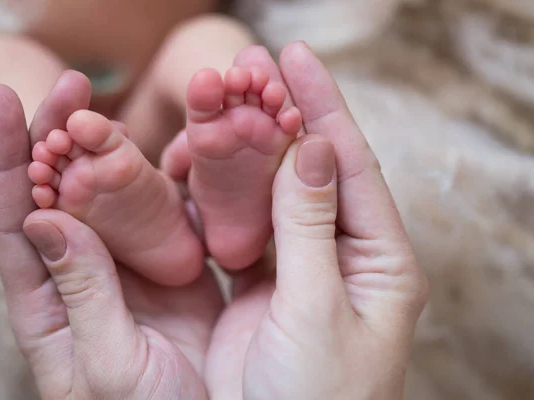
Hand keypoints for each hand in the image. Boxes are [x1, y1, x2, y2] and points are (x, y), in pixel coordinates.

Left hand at [0, 76, 221, 398]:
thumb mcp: (107, 364)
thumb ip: (81, 294)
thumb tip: (47, 220)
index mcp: (48, 300)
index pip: (15, 217)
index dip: (8, 158)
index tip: (7, 101)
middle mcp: (83, 272)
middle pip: (60, 191)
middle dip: (57, 135)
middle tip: (70, 85)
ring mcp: (129, 263)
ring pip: (112, 194)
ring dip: (111, 150)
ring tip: (115, 112)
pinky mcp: (173, 262)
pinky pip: (164, 211)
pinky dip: (165, 179)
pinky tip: (172, 153)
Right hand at [203, 43, 428, 399]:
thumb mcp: (317, 309)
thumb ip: (310, 228)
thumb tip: (311, 148)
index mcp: (378, 260)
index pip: (351, 166)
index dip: (324, 108)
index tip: (295, 58)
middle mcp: (341, 255)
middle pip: (311, 171)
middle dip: (283, 116)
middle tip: (251, 67)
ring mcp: (298, 267)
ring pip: (273, 195)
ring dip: (249, 152)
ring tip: (223, 106)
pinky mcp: (260, 284)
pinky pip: (243, 228)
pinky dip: (223, 197)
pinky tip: (202, 166)